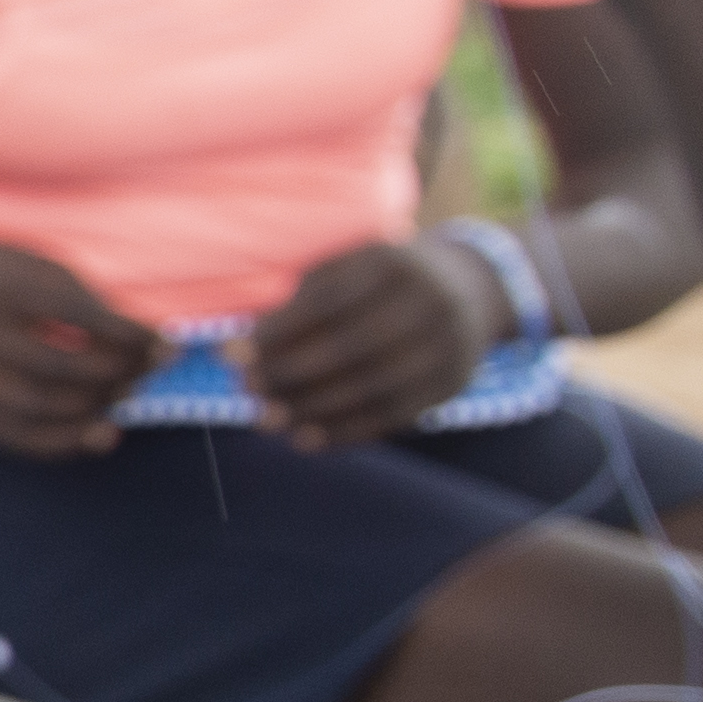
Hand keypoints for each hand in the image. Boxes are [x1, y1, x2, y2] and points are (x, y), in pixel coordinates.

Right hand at [0, 243, 155, 454]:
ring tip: (126, 399)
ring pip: (34, 407)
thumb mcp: (38, 268)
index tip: (167, 348)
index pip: (74, 316)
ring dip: (93, 409)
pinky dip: (63, 442)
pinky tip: (97, 432)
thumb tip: (147, 345)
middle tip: (148, 376)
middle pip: (54, 365)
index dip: (128, 335)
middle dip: (114, 375)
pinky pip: (14, 437)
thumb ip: (88, 302)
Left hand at [250, 233, 500, 447]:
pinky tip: (304, 439)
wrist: (470, 287)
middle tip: (247, 389)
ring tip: (266, 419)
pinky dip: (344, 431)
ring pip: (371, 387)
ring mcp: (447, 344)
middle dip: (289, 373)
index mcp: (393, 262)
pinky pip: (393, 415)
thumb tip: (240, 349)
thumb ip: (301, 297)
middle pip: (349, 346)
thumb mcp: (349, 266)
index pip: (326, 302)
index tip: (232, 354)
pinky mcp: (453, 381)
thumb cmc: (381, 278)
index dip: (276, 332)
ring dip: (311, 409)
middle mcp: (428, 300)